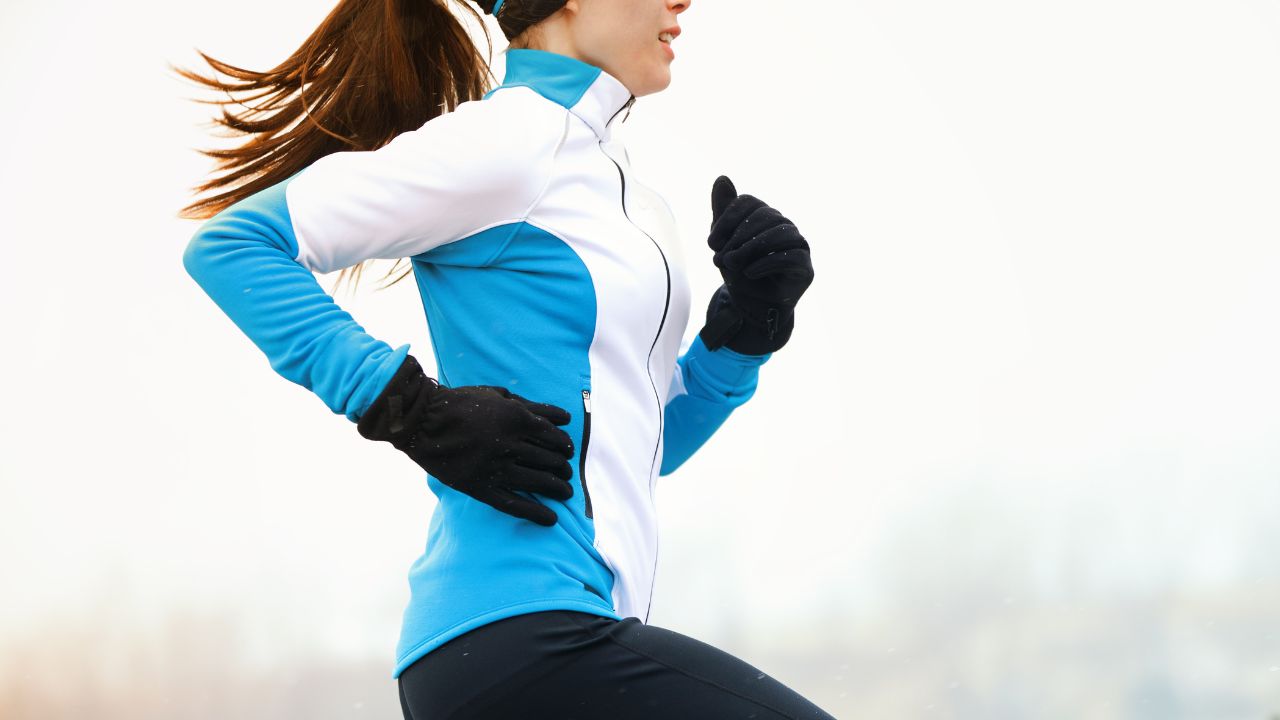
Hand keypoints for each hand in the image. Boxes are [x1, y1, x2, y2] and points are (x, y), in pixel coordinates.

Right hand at [357, 354, 574, 526]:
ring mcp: (495, 468)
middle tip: (567, 472)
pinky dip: (536, 513)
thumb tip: (565, 418)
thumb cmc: (462, 403)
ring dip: (558, 489)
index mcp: (517, 419)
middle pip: (550, 461)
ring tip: (566, 492)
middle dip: (563, 468)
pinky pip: (514, 505)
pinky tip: (551, 519)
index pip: (555, 438)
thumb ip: (533, 406)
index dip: (565, 446)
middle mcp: (510, 445)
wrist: (422, 422)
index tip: (567, 451)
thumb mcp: (499, 396)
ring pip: (538, 482)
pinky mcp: (481, 488)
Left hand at [698, 175, 813, 354]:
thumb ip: (723, 212)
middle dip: (738, 237)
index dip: (728, 219)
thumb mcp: (724, 243)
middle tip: (720, 259)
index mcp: (764, 216)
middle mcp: (784, 225)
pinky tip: (749, 273)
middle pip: (765, 216)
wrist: (750, 308)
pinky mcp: (805, 267)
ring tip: (734, 265)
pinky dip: (767, 262)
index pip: (749, 202)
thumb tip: (722, 178)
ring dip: (751, 248)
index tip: (711, 243)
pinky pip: (792, 256)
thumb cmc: (738, 272)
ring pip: (781, 232)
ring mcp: (798, 244)